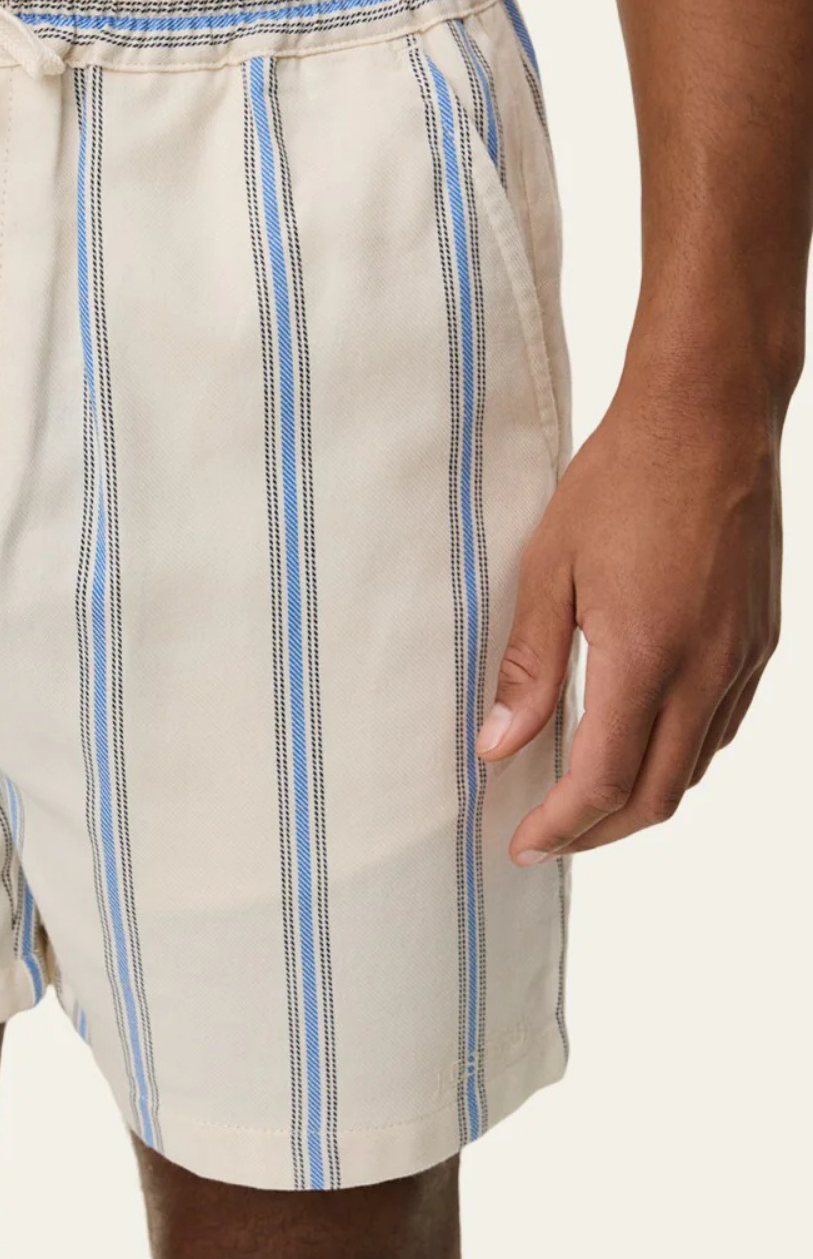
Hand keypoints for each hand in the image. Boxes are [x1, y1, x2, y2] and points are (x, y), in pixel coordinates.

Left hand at [477, 365, 782, 861]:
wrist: (710, 416)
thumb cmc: (621, 479)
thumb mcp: (550, 567)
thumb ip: (527, 664)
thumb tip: (497, 745)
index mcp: (646, 655)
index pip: (603, 780)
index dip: (561, 825)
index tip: (522, 842)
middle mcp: (706, 669)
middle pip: (655, 795)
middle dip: (597, 832)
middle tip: (546, 836)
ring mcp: (742, 658)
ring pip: (692, 768)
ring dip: (638, 799)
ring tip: (583, 800)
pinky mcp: (761, 640)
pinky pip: (720, 727)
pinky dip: (675, 757)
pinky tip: (637, 744)